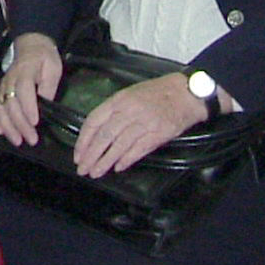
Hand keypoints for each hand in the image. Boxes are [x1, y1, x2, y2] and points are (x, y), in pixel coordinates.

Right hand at [0, 33, 62, 146]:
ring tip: (18, 140)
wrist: (30, 47)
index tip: (36, 122)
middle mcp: (9, 80)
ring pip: (0, 109)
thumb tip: (46, 103)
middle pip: (10, 104)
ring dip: (8, 126)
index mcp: (24, 71)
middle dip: (20, 124)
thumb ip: (49, 85)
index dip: (28, 107)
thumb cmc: (44, 59)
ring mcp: (2, 87)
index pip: (23, 90)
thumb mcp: (53, 67)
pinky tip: (0, 131)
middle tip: (32, 139)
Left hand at [73, 74, 207, 177]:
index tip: (78, 154)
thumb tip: (97, 133)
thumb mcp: (130, 94)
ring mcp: (144, 122)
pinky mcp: (159, 133)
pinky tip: (118, 168)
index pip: (94, 121)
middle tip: (83, 169)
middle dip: (91, 155)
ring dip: (105, 161)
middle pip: (104, 136)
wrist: (186, 93)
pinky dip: (126, 160)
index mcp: (119, 100)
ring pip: (119, 145)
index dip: (84, 140)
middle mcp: (129, 111)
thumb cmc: (156, 93)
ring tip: (96, 172)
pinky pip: (138, 149)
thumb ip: (114, 111)